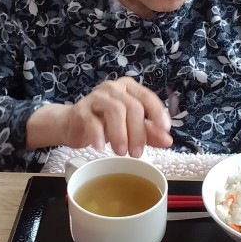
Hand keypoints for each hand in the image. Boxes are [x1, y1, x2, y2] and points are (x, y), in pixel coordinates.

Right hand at [26, 77, 172, 156]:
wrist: (72, 124)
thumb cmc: (104, 123)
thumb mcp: (130, 128)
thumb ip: (149, 132)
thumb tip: (168, 141)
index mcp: (129, 89)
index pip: (147, 97)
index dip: (157, 113)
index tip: (165, 129)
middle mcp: (114, 88)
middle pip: (133, 106)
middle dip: (138, 132)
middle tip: (137, 153)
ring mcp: (97, 96)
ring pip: (115, 110)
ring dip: (121, 134)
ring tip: (121, 152)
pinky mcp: (81, 109)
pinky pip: (92, 121)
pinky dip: (98, 135)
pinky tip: (101, 148)